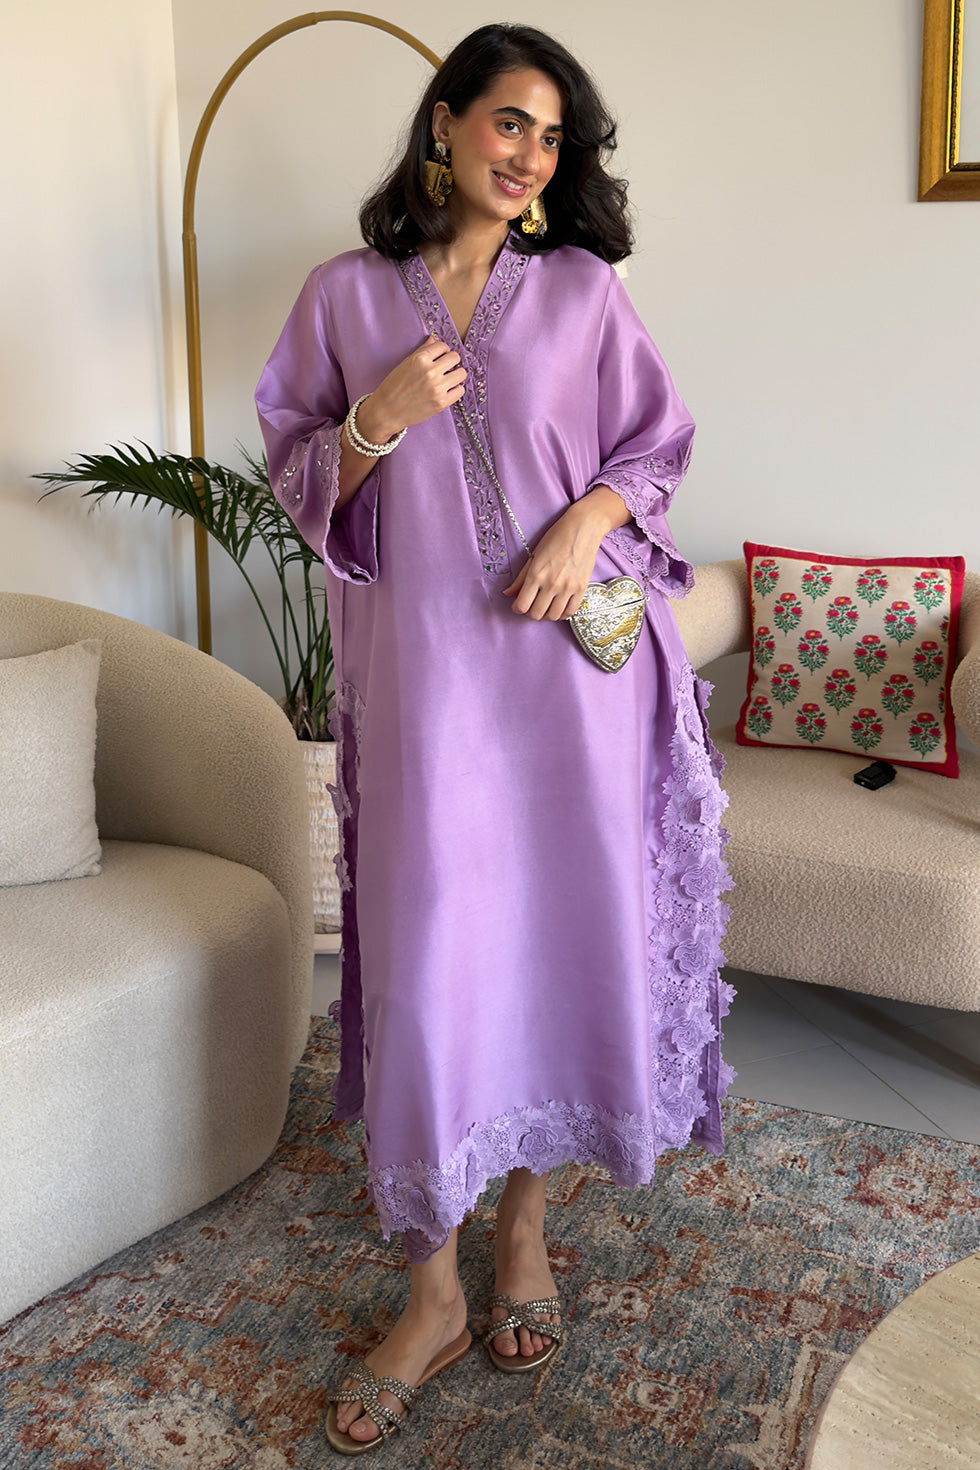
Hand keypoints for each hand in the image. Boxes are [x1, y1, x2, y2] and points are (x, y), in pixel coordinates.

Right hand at [357, 336, 465, 442]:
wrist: (386, 411)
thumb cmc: (393, 387)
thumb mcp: (405, 364)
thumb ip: (421, 351)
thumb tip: (434, 339)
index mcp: (420, 359)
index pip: (443, 346)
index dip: (442, 351)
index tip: (440, 357)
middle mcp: (430, 371)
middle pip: (455, 358)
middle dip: (451, 362)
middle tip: (445, 368)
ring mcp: (437, 388)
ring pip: (462, 373)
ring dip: (456, 375)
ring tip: (448, 380)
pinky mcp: (441, 403)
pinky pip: (460, 390)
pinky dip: (455, 390)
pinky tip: (447, 391)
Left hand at [503, 489, 629, 620]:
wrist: (583, 528)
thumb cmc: (556, 537)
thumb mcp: (533, 555)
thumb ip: (520, 578)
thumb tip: (507, 594)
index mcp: (536, 574)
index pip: (522, 605)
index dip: (517, 608)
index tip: (519, 604)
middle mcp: (551, 583)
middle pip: (536, 614)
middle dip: (531, 612)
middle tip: (532, 604)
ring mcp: (568, 587)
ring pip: (553, 616)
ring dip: (547, 614)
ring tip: (546, 605)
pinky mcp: (582, 588)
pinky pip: (571, 612)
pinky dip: (563, 613)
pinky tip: (559, 606)